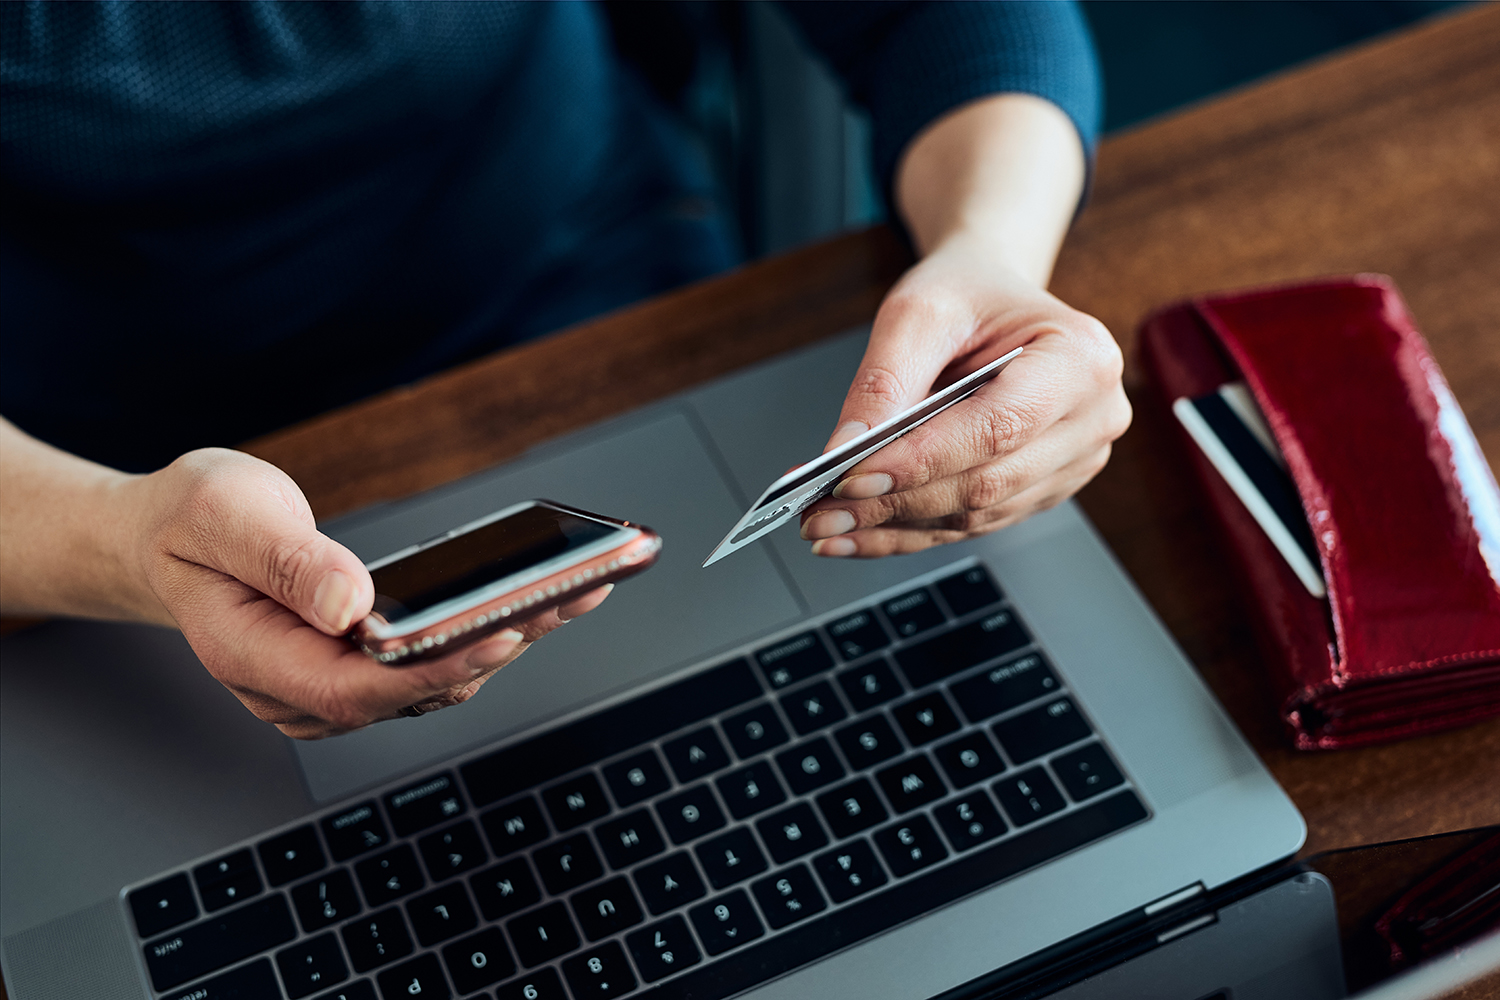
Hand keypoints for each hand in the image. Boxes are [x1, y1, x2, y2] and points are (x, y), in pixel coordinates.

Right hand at [122, 449, 607, 737]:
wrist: (169, 540)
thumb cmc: (190, 525)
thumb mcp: (223, 516)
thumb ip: (285, 561)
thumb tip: (352, 603)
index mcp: (254, 659)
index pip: (354, 688)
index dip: (433, 668)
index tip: (499, 632)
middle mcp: (297, 691)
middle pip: (410, 689)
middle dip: (497, 644)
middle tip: (573, 594)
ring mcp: (330, 687)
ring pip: (433, 681)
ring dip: (506, 638)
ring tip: (576, 588)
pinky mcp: (360, 669)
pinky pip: (432, 662)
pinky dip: (484, 629)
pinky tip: (535, 595)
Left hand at [798, 229, 1128, 556]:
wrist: (994, 303)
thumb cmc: (969, 295)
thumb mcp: (919, 311)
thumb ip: (885, 379)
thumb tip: (848, 448)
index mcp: (1081, 359)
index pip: (996, 428)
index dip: (922, 461)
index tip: (853, 478)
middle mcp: (1093, 418)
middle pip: (986, 482)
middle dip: (894, 502)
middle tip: (821, 513)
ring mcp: (1074, 462)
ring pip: (975, 515)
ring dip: (893, 527)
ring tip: (826, 525)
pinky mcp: (1043, 490)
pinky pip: (971, 524)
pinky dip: (907, 532)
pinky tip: (856, 533)